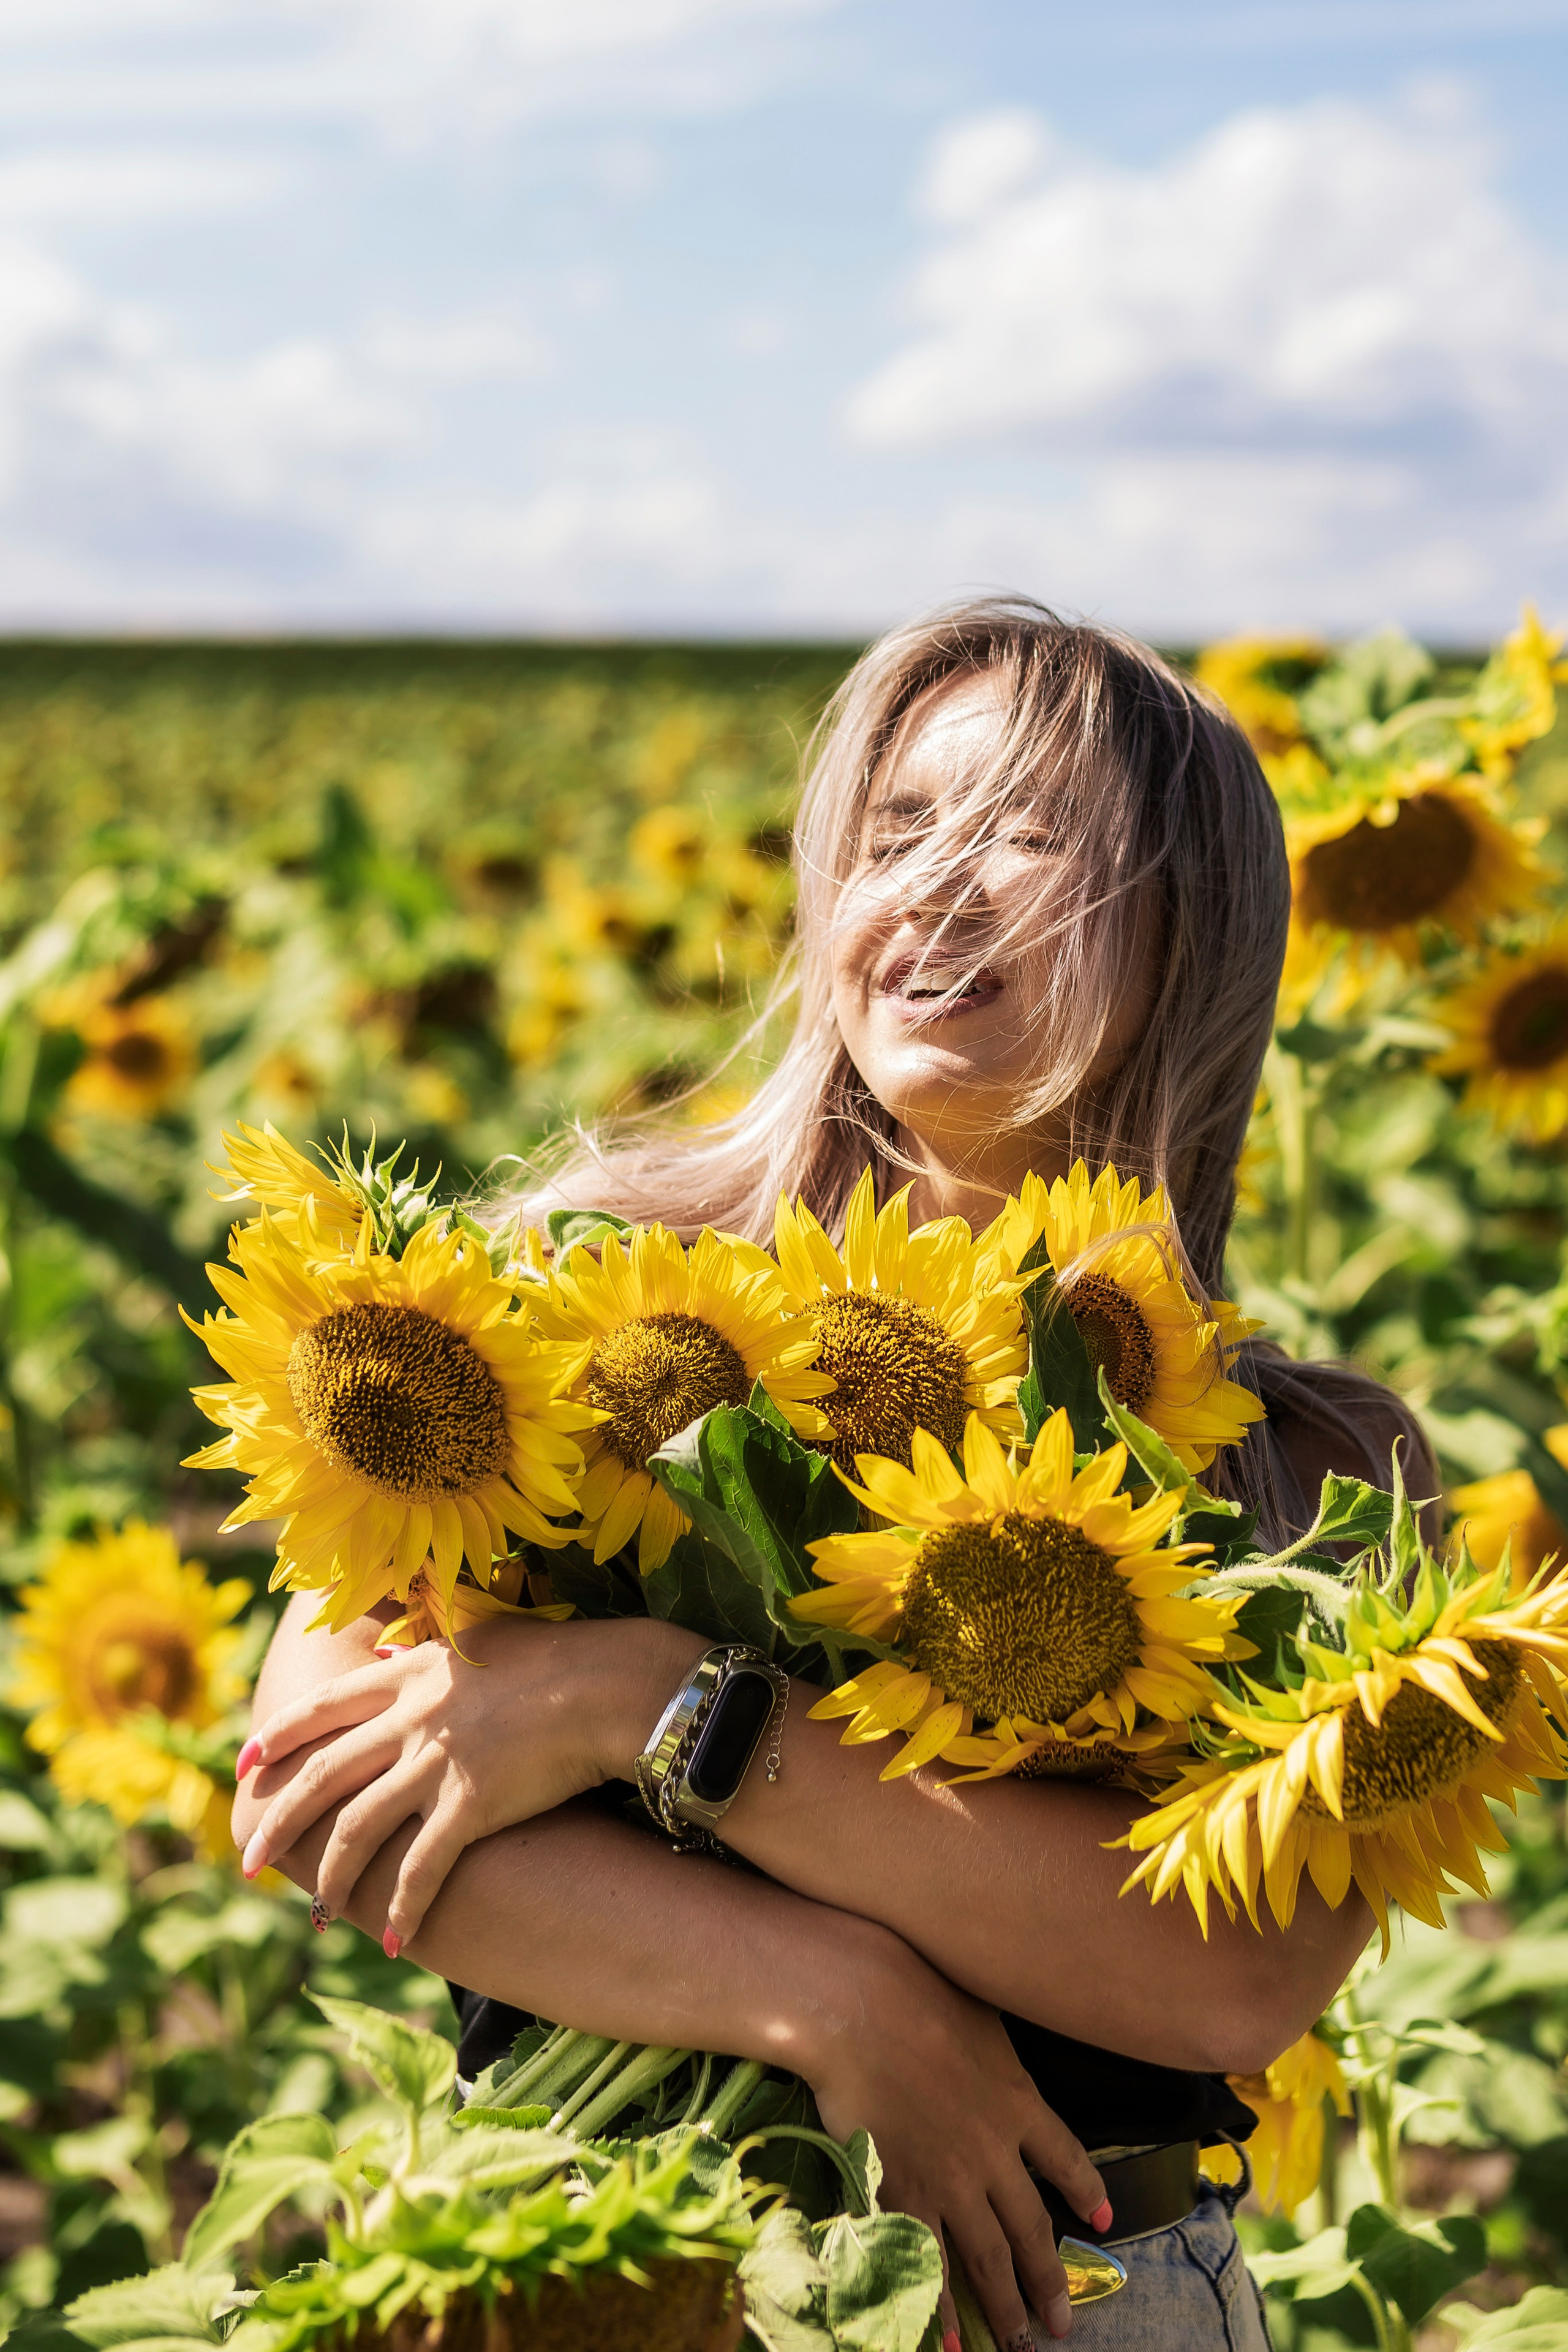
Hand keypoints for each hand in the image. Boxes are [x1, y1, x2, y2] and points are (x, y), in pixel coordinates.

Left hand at [236, 1617, 699, 1947]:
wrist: (608, 1685)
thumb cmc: (558, 1655)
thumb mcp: (482, 1634)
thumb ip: (428, 1648)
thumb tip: (383, 1654)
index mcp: (408, 1673)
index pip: (321, 1708)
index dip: (275, 1738)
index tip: (244, 1765)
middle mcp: (409, 1718)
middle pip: (321, 1776)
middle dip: (277, 1822)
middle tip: (247, 1859)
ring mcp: (435, 1763)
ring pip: (357, 1829)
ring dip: (332, 1877)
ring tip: (319, 1911)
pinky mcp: (470, 1805)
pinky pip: (421, 1868)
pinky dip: (402, 1907)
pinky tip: (394, 1939)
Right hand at [802, 1926, 1108, 2347]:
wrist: (865, 2006)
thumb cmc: (919, 1990)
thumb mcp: (982, 2007)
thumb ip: (996, 2040)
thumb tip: (999, 2031)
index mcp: (1019, 2101)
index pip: (1065, 2156)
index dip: (1084, 2189)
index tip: (1103, 2216)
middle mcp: (994, 2151)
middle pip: (1032, 2227)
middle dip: (1050, 2281)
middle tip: (1063, 2324)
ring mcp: (951, 2178)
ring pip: (990, 2256)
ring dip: (1009, 2306)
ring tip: (1024, 2343)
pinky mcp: (904, 2189)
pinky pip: (931, 2260)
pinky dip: (943, 2307)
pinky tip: (952, 2342)